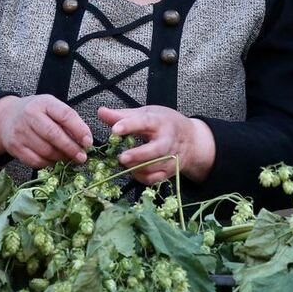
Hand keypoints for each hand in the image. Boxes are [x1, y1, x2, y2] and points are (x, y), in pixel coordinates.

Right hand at [0, 95, 92, 167]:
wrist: (7, 117)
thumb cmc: (37, 113)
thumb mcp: (52, 108)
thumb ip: (68, 121)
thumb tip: (85, 141)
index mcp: (44, 102)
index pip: (65, 115)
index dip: (79, 130)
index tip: (88, 142)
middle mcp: (30, 115)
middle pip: (54, 135)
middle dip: (71, 148)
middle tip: (82, 157)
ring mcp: (20, 132)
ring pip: (45, 150)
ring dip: (61, 157)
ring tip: (70, 158)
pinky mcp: (14, 147)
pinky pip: (35, 161)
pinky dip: (48, 163)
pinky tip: (54, 160)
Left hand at [97, 105, 215, 184]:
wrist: (191, 140)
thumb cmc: (165, 123)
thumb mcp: (147, 113)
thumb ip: (123, 115)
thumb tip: (100, 112)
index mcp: (160, 122)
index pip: (145, 122)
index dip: (130, 125)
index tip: (115, 130)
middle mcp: (168, 140)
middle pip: (156, 150)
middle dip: (138, 155)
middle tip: (121, 157)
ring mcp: (170, 158)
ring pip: (154, 167)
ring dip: (137, 167)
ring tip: (123, 163)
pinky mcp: (169, 171)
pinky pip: (154, 179)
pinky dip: (141, 177)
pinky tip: (132, 171)